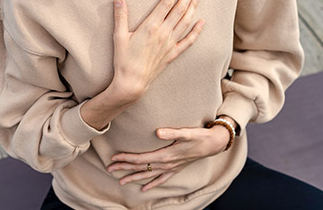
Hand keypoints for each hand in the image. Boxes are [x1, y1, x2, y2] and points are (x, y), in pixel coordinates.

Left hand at [107, 125, 230, 191]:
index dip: (126, 158)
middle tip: (109, 169)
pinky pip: (161, 179)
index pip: (141, 158)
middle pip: (141, 168)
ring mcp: (171, 168)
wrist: (213, 144)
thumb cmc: (199, 136)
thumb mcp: (186, 132)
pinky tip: (144, 189)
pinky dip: (152, 184)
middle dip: (124, 168)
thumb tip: (157, 133)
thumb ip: (171, 132)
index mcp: (165, 155)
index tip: (114, 158)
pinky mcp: (175, 169)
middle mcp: (166, 164)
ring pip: (148, 175)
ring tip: (121, 181)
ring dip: (133, 177)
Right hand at [110, 0, 204, 100]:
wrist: (132, 82)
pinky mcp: (172, 54)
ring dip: (193, 7)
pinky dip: (196, 31)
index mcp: (150, 26)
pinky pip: (188, 41)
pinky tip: (202, 23)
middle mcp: (163, 33)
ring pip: (186, 22)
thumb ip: (120, 16)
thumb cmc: (124, 60)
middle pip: (179, 9)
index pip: (166, 3)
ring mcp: (170, 44)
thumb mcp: (119, 36)